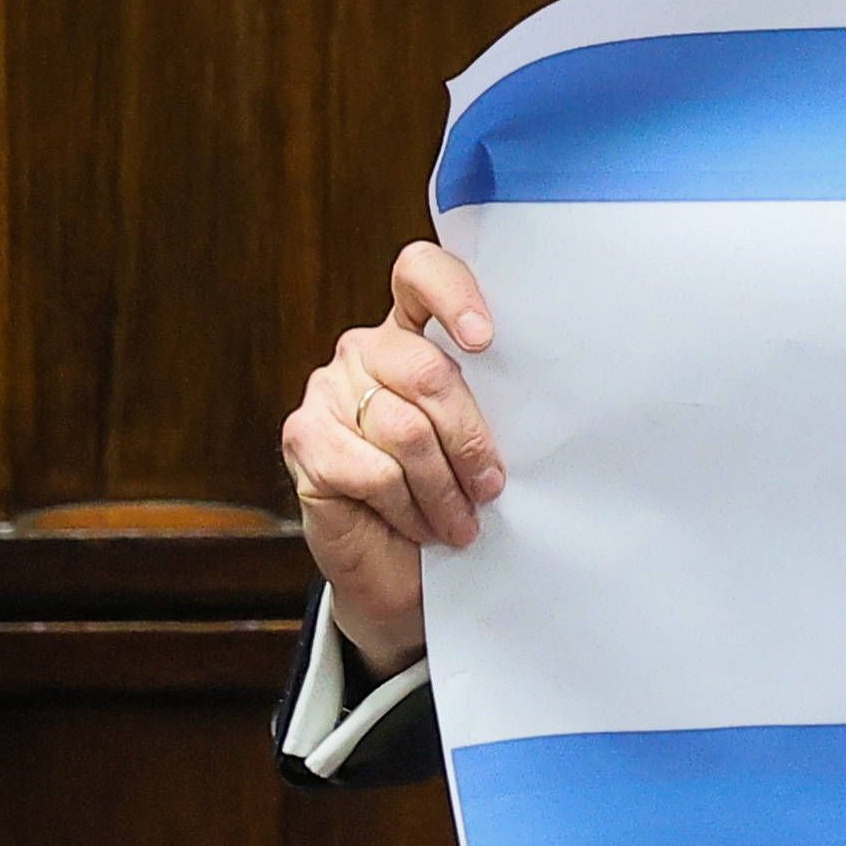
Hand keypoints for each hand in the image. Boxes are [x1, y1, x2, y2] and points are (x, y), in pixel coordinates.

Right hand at [280, 241, 504, 674]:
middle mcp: (364, 351)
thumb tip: (542, 400)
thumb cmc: (451, 497)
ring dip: (443, 489)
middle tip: (491, 487)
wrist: (400, 572)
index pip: (420, 273)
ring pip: (405, 429)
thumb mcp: (479, 441)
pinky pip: (372, 471)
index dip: (453, 294)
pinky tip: (418, 526)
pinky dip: (406, 507)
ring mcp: (328, 391)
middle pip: (428, 371)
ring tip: (460, 522)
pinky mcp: (303, 438)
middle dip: (470, 439)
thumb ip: (492, 404)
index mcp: (412, 332)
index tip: (485, 341)